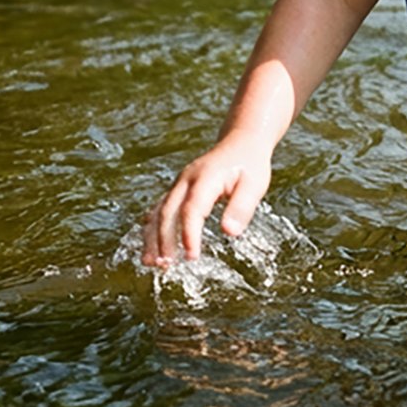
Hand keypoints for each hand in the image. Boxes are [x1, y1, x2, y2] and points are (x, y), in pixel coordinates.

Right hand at [141, 133, 272, 265]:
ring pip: (158, 211)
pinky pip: (159, 209)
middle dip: (164, 240)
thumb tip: (230, 233)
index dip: (189, 234)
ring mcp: (179, 183)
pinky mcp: (178, 189)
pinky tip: (150, 248)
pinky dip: (153, 229)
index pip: (192, 209)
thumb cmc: (250, 165)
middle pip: (168, 211)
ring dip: (152, 237)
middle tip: (166, 265)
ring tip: (151, 263)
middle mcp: (186, 179)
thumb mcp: (256, 184)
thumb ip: (242, 207)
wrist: (242, 141)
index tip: (191, 257)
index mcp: (206, 177)